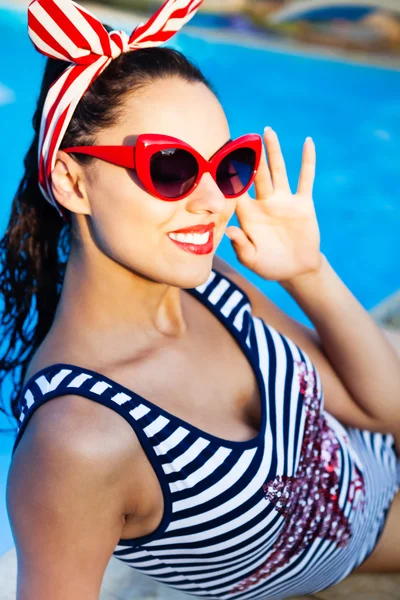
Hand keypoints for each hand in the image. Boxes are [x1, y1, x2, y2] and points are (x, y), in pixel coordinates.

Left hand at [225, 127, 322, 282]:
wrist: (296, 270)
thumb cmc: (269, 266)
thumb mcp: (252, 260)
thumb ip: (241, 246)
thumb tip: (229, 230)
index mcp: (248, 214)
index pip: (236, 191)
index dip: (228, 177)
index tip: (219, 159)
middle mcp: (264, 203)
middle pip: (256, 174)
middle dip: (250, 156)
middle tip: (242, 135)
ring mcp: (284, 201)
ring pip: (278, 170)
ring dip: (273, 151)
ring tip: (267, 131)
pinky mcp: (303, 204)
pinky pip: (305, 179)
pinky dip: (308, 161)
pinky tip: (308, 142)